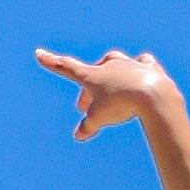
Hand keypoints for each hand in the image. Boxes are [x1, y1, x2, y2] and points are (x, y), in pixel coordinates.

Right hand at [34, 44, 173, 137]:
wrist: (151, 94)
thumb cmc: (121, 105)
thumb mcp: (100, 118)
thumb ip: (88, 126)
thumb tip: (79, 135)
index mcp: (92, 76)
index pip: (66, 67)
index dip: (51, 62)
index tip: (38, 53)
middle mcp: (108, 65)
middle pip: (92, 73)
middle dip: (87, 90)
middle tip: (82, 107)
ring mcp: (128, 64)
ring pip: (115, 63)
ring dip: (111, 75)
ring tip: (114, 89)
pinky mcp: (148, 67)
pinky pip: (141, 63)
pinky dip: (139, 69)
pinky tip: (140, 71)